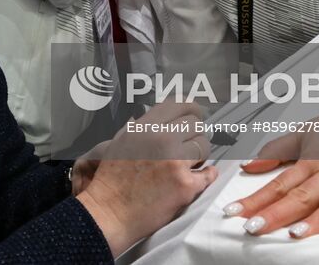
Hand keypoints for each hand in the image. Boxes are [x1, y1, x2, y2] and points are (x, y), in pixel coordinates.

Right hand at [74, 102, 216, 256]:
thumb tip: (158, 119)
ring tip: (191, 163)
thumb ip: (140, 128)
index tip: (195, 116)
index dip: (190, 109)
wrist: (110, 213)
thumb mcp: (119, 142)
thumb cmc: (111, 181)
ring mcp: (175, 162)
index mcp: (145, 128)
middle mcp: (162, 139)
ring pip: (204, 146)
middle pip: (195, 124)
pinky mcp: (185, 185)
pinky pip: (208, 173)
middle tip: (190, 145)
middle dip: (195, 134)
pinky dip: (207, 175)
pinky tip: (202, 175)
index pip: (178, 105)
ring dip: (200, 154)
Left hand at [224, 94, 318, 243]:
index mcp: (314, 159)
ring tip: (299, 234)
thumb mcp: (309, 131)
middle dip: (276, 212)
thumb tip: (249, 166)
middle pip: (302, 195)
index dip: (256, 199)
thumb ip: (278, 150)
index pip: (280, 184)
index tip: (234, 213)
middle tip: (254, 228)